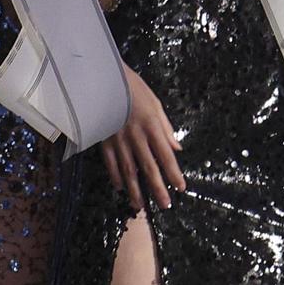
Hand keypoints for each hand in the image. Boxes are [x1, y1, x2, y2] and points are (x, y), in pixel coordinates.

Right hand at [100, 67, 185, 212]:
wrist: (103, 78)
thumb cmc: (132, 88)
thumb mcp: (155, 104)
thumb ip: (166, 128)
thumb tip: (177, 148)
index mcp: (152, 126)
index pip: (166, 155)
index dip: (173, 173)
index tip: (181, 188)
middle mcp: (136, 136)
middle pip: (149, 167)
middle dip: (158, 188)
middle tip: (165, 205)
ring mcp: (118, 140)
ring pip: (128, 170)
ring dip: (135, 190)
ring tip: (141, 205)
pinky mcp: (102, 140)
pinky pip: (110, 162)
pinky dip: (115, 176)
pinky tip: (121, 187)